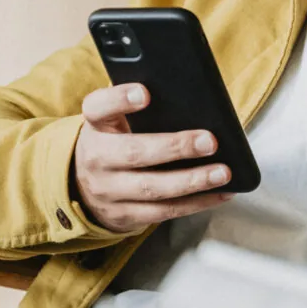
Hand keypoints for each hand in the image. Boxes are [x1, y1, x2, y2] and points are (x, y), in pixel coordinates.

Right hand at [72, 83, 234, 231]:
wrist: (84, 188)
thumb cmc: (114, 143)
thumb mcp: (115, 122)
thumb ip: (138, 108)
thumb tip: (190, 98)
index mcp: (96, 126)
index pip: (98, 107)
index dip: (120, 99)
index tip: (144, 92)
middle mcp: (96, 158)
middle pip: (134, 153)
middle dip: (175, 147)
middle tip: (209, 142)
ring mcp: (108, 191)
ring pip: (153, 188)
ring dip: (192, 181)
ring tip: (222, 173)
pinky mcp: (124, 215)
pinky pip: (164, 211)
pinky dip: (196, 203)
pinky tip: (219, 193)